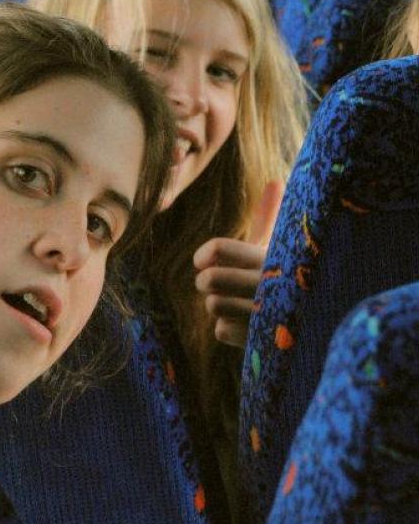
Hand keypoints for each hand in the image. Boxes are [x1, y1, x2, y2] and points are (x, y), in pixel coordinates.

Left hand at [193, 180, 283, 347]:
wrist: (318, 321)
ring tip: (233, 301)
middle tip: (211, 281)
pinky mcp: (263, 341)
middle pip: (210, 280)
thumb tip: (276, 181)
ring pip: (214, 305)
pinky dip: (227, 328)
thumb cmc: (288, 275)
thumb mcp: (280, 246)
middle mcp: (272, 285)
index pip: (219, 249)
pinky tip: (245, 324)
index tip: (204, 258)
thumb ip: (269, 217)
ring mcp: (268, 316)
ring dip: (217, 304)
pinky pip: (221, 330)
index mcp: (272, 257)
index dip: (206, 253)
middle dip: (205, 280)